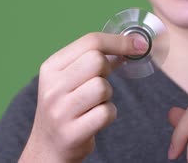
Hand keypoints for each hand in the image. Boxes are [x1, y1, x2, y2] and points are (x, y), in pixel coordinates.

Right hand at [19, 32, 148, 162]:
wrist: (48, 146)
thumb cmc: (66, 106)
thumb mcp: (70, 78)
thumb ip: (94, 59)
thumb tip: (130, 43)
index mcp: (51, 67)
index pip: (90, 41)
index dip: (119, 41)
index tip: (139, 44)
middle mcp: (53, 86)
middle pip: (97, 61)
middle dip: (107, 70)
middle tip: (100, 81)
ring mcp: (60, 110)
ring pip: (102, 87)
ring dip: (107, 95)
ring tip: (94, 103)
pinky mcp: (72, 132)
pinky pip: (106, 112)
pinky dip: (108, 114)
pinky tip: (96, 118)